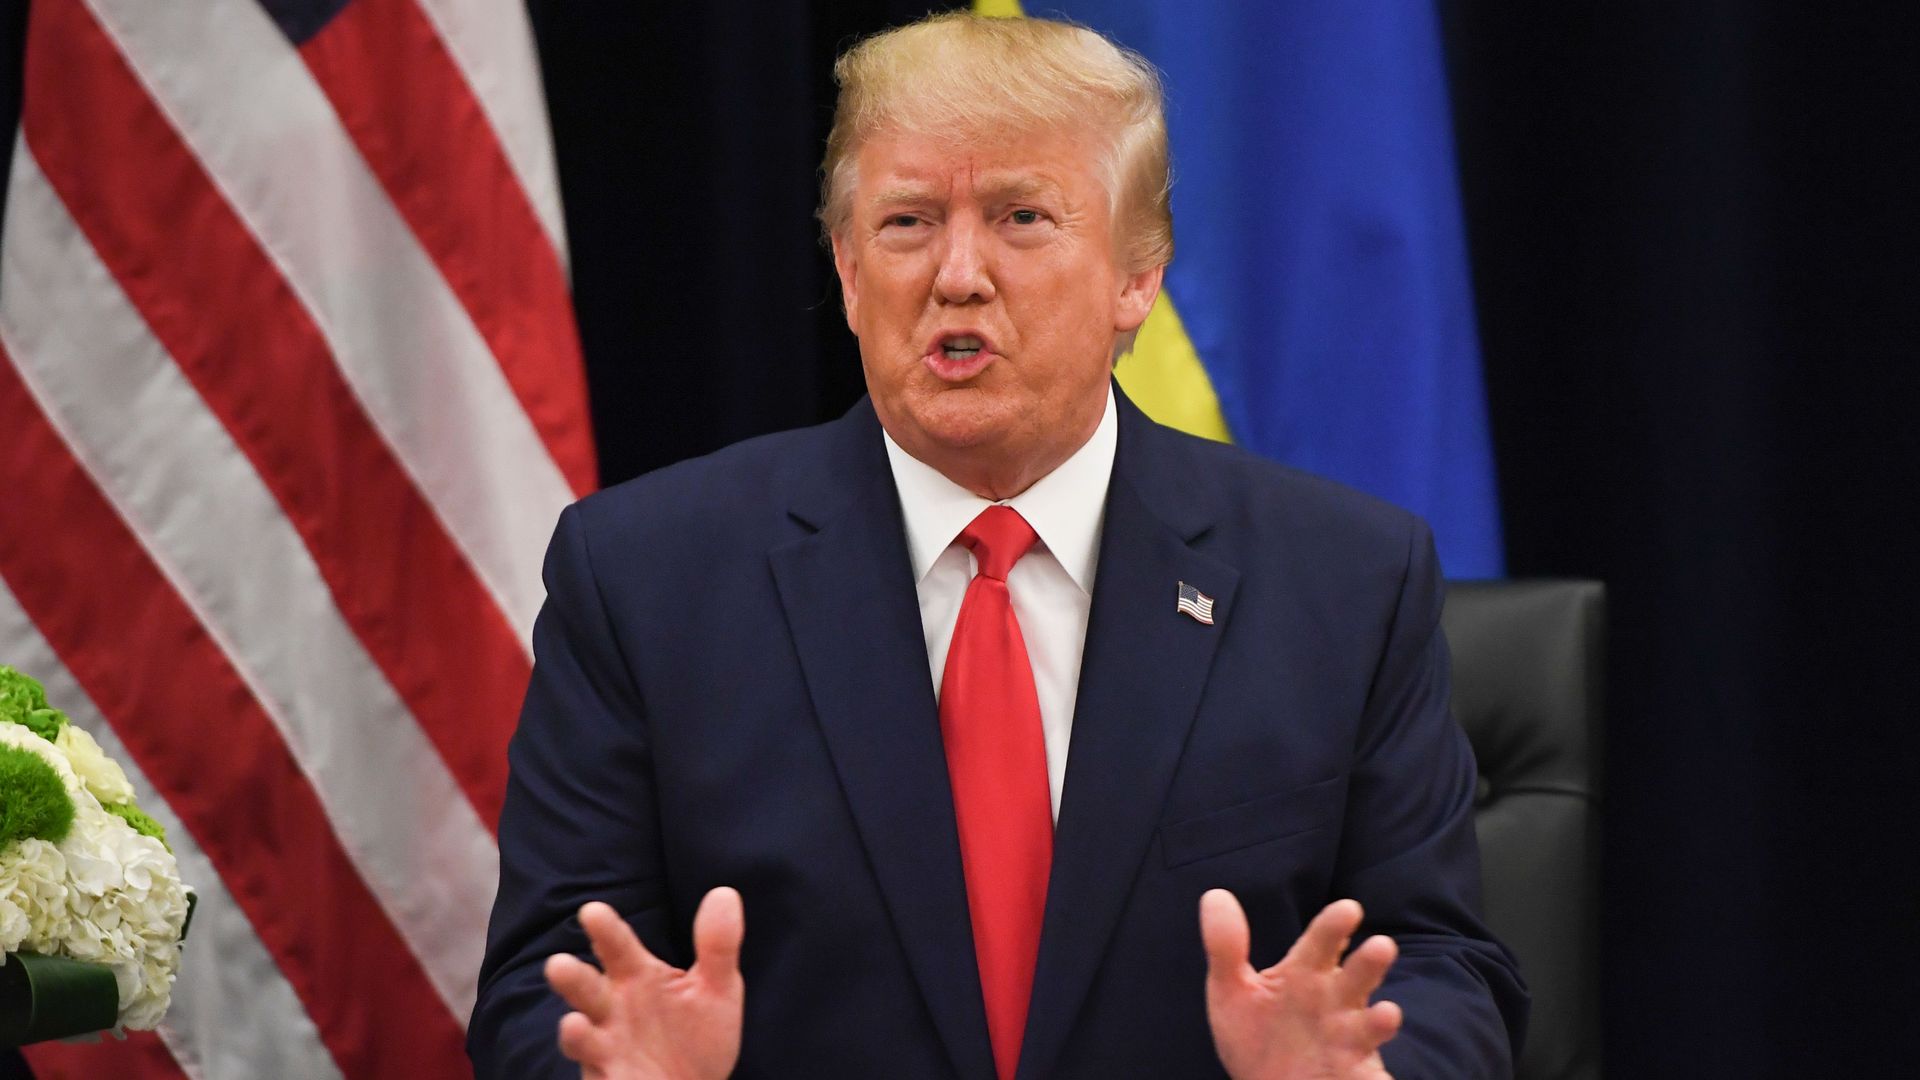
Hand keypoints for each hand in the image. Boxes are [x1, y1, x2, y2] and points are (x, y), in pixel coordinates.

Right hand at [543, 888, 744, 1079]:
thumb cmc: (698, 1034)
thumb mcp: (718, 988)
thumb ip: (718, 945)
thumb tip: (725, 892)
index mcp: (637, 976)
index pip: (617, 946)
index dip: (605, 930)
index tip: (592, 912)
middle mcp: (613, 1007)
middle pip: (586, 988)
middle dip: (572, 978)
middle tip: (557, 964)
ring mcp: (607, 1045)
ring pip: (581, 1034)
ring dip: (574, 1031)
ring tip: (573, 1023)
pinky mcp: (610, 1077)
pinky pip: (598, 1073)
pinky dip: (595, 1069)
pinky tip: (593, 1058)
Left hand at [1201, 891, 1401, 1079]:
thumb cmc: (1256, 1035)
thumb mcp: (1232, 992)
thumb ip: (1226, 947)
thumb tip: (1215, 895)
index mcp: (1306, 974)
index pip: (1322, 943)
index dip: (1335, 926)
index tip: (1347, 910)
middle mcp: (1334, 1002)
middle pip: (1357, 976)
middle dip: (1370, 963)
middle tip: (1382, 946)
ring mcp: (1347, 1040)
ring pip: (1371, 1024)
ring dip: (1382, 1019)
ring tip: (1388, 1014)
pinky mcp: (1354, 1074)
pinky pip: (1371, 1073)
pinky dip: (1376, 1075)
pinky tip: (1374, 1073)